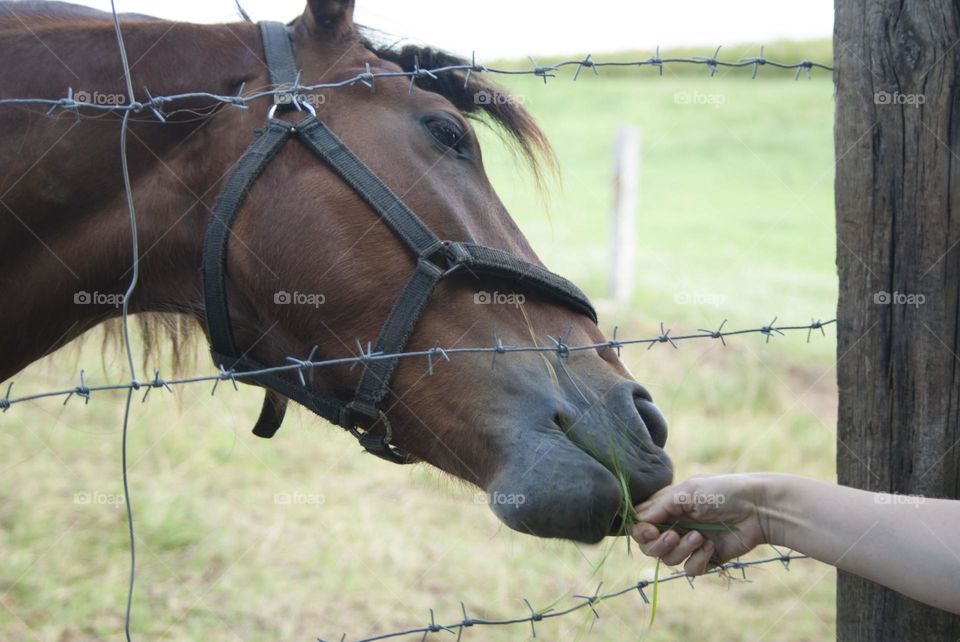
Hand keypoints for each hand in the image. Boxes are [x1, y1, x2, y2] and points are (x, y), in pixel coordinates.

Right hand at [631, 474, 770, 575]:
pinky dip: (698, 560)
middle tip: (674, 535)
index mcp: (666, 506)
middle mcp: (673, 525)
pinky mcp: (704, 558)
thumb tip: (638, 521)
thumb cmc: (722, 492)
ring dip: (682, 550)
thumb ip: (660, 506)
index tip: (650, 530)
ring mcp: (688, 543)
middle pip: (648, 546)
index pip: (640, 524)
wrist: (758, 509)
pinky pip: (689, 570)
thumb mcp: (687, 492)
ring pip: (667, 560)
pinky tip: (712, 546)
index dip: (640, 531)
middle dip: (658, 544)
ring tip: (700, 537)